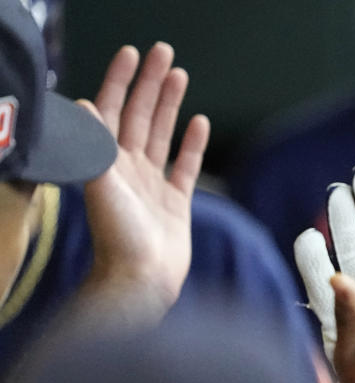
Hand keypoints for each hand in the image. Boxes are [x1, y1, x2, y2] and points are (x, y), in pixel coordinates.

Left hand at [78, 42, 208, 318]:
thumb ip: (93, 147)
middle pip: (139, 115)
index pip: (111, 110)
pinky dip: (192, 144)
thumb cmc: (119, 238)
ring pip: (161, 134)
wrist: (143, 281)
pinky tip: (200, 122)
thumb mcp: (101, 187)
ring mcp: (152, 185)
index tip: (133, 54)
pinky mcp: (175, 202)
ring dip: (170, 105)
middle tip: (165, 53)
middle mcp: (128, 169)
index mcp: (107, 162)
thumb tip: (79, 104)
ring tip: (180, 76)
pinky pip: (185, 166)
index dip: (120, 81)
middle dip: (151, 83)